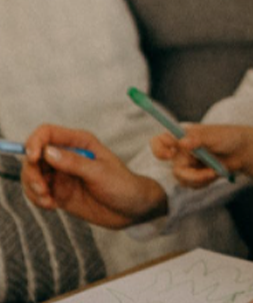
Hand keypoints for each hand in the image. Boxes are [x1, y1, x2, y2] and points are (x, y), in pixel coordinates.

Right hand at [22, 124, 167, 228]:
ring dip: (32, 188)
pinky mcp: (59, 192)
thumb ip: (74, 163)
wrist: (132, 209)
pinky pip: (37, 192)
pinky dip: (37, 199)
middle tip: (42, 188)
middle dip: (31, 172)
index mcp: (80, 142)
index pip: (47, 133)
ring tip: (48, 201)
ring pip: (32, 175)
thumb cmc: (123, 185)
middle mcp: (67, 156)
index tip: (33, 158)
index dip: (34, 142)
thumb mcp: (100, 173)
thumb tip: (47, 152)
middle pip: (34, 156)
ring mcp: (61, 174)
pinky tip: (51, 206)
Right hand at [150, 124, 252, 187]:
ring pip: (183, 179)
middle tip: (207, 174)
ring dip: (200, 178)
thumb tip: (182, 143)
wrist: (243, 151)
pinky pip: (192, 184)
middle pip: (174, 167)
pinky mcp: (194, 176)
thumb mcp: (215, 136)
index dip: (158, 149)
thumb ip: (199, 139)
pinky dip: (204, 181)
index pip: (159, 141)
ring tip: (215, 171)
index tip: (170, 155)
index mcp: (182, 136)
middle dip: (190, 174)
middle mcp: (181, 151)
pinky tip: (215, 173)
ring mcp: (187, 164)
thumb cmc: (228, 137)